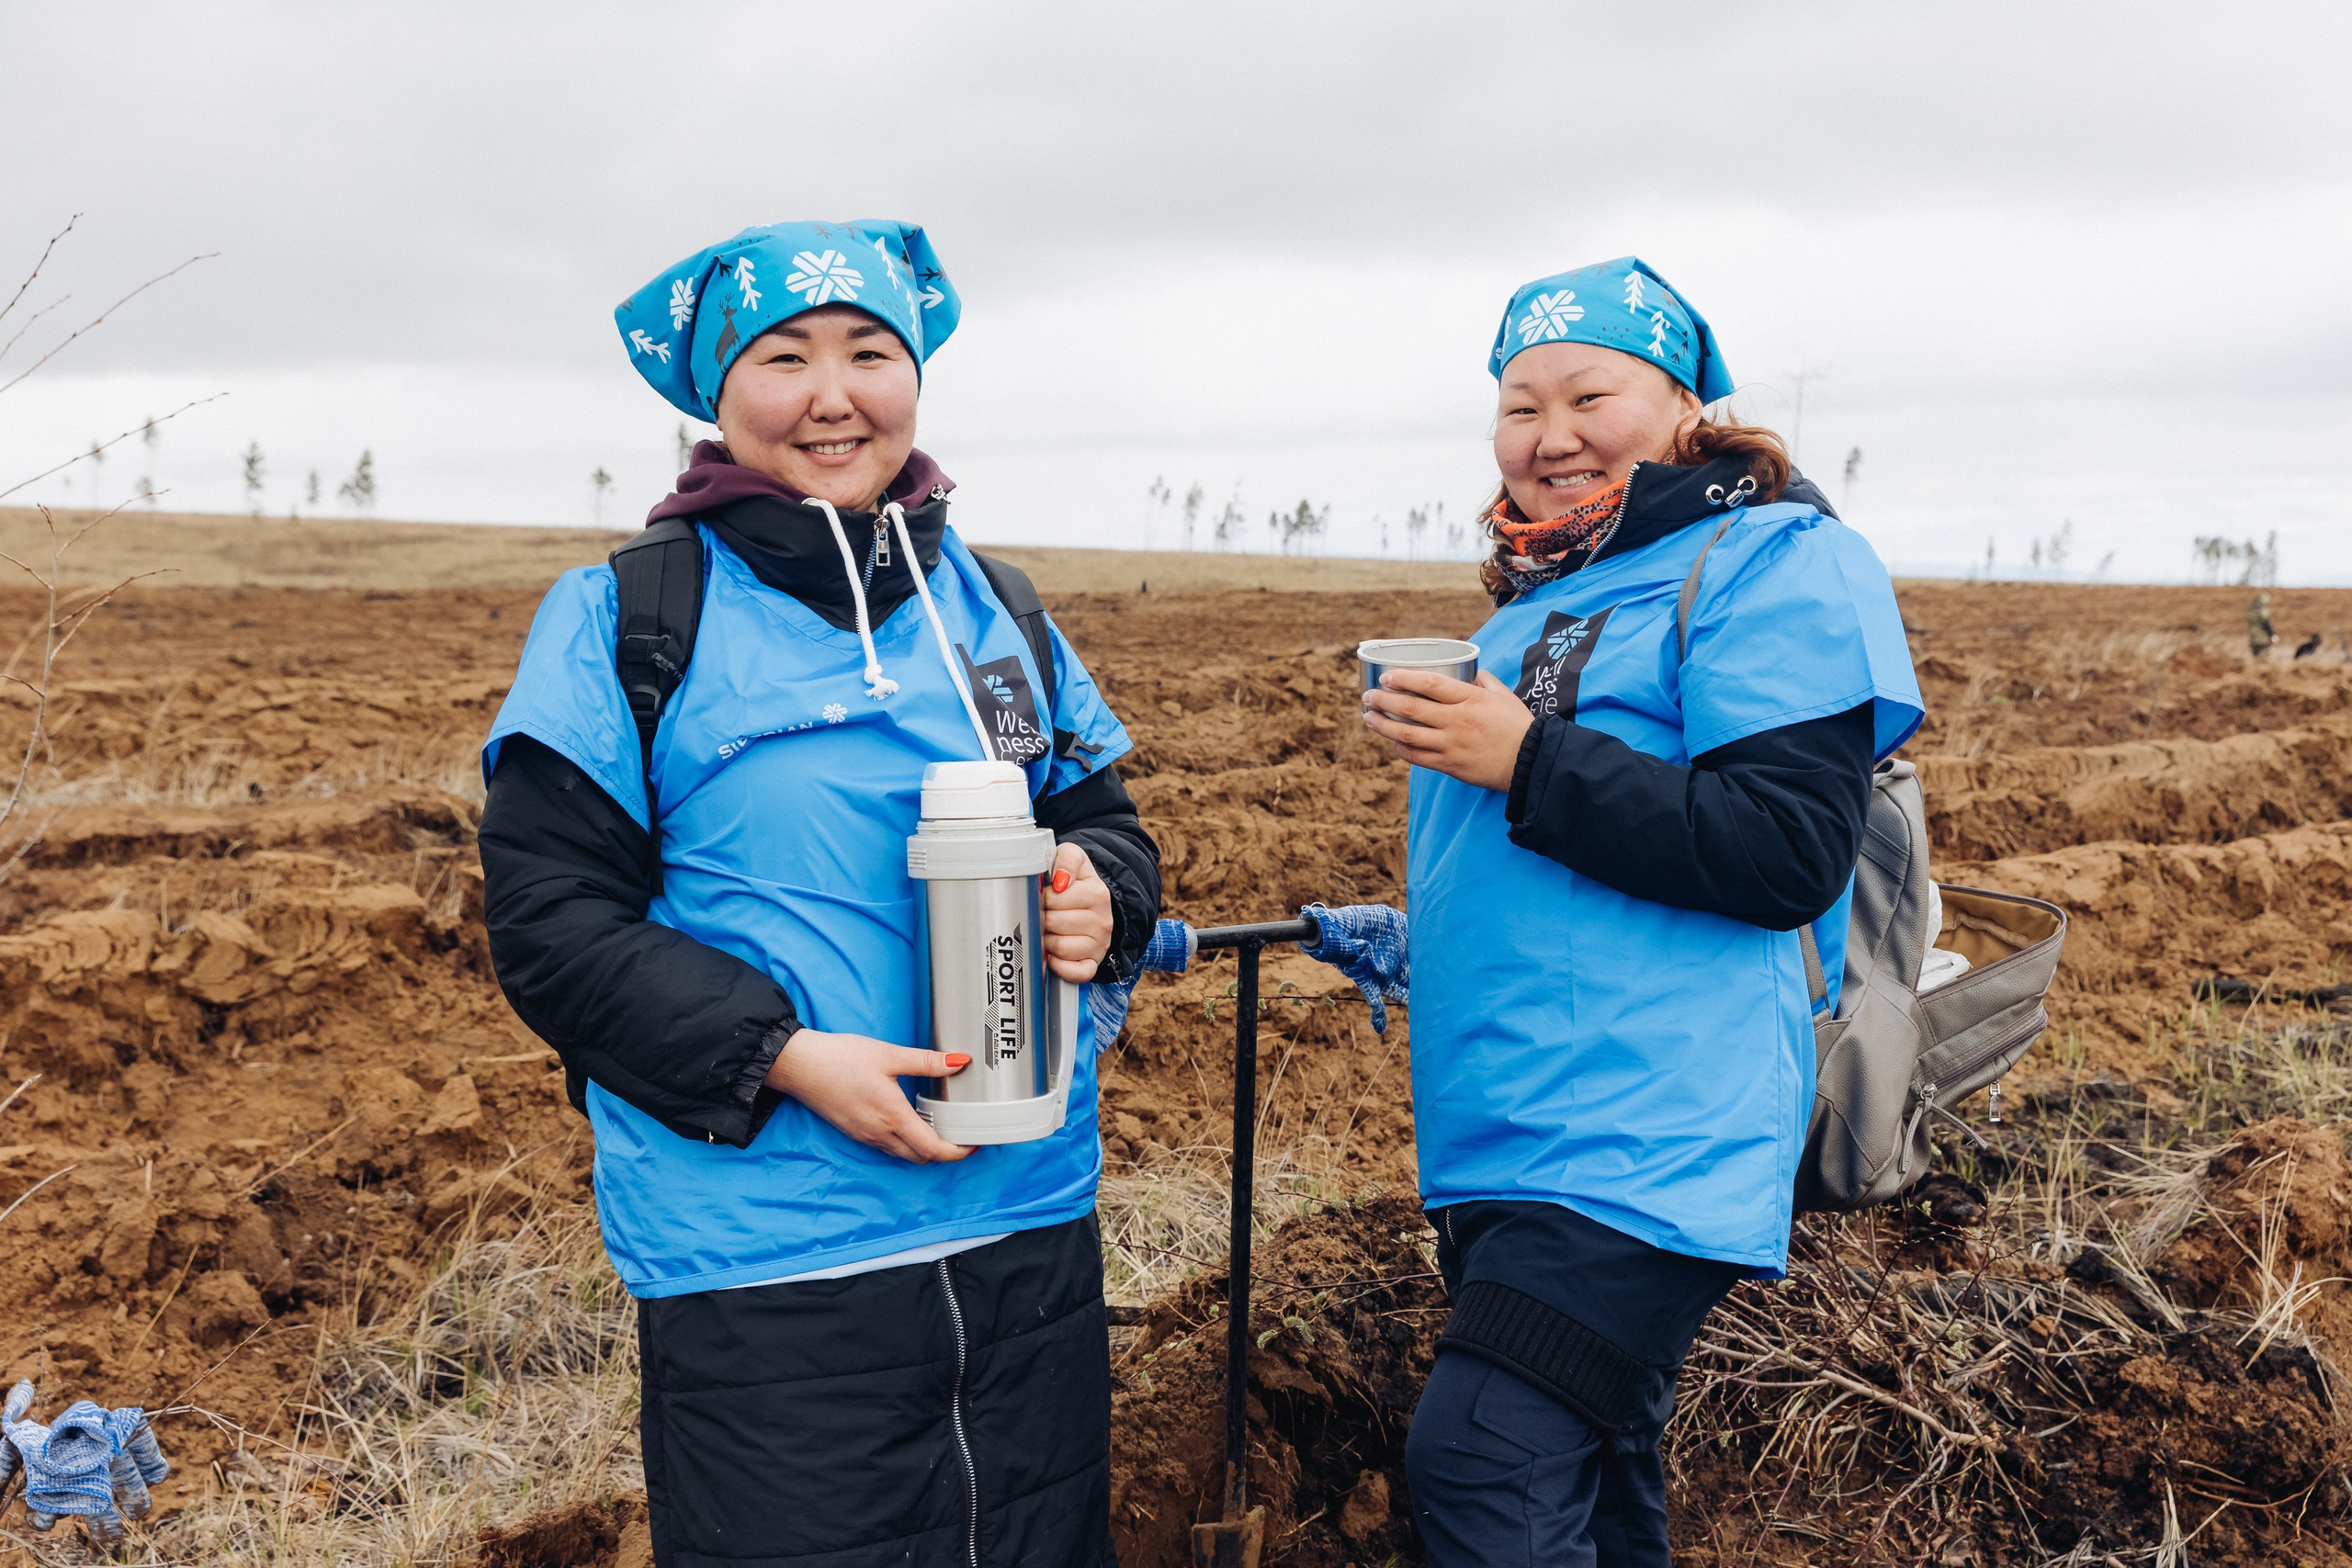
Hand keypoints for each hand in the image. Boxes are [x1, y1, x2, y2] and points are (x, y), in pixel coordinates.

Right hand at [764, 1030, 974, 1162]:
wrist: (799, 1065)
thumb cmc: (840, 1058)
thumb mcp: (888, 1055)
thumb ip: (926, 1061)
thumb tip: (959, 1061)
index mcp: (892, 1116)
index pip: (933, 1150)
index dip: (957, 1152)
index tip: (972, 1143)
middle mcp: (879, 1133)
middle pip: (920, 1157)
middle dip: (944, 1152)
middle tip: (960, 1134)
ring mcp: (865, 1136)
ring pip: (903, 1154)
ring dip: (923, 1147)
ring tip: (938, 1125)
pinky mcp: (854, 1132)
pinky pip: (886, 1147)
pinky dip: (904, 1141)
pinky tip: (907, 1120)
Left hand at [1042, 843, 1112, 981]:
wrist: (1092, 904)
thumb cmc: (1076, 883)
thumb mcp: (1074, 858)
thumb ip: (1066, 859)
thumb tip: (1060, 879)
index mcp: (1098, 894)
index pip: (1054, 898)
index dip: (1043, 896)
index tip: (1047, 895)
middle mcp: (1103, 921)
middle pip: (1055, 923)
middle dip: (1044, 918)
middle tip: (1047, 914)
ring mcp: (1100, 945)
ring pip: (1060, 948)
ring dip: (1048, 940)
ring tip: (1051, 931)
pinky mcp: (1093, 964)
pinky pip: (1076, 973)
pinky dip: (1061, 967)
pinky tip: (1054, 955)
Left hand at [1362, 669, 1534, 790]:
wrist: (1529, 762)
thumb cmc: (1518, 726)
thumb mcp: (1503, 695)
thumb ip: (1483, 680)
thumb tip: (1469, 672)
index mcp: (1469, 699)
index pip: (1428, 683)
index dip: (1402, 678)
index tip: (1386, 677)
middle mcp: (1456, 720)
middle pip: (1410, 708)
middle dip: (1383, 701)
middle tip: (1368, 696)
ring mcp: (1450, 745)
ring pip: (1407, 734)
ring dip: (1383, 725)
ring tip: (1369, 718)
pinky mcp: (1449, 765)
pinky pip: (1417, 757)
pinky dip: (1401, 749)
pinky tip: (1393, 741)